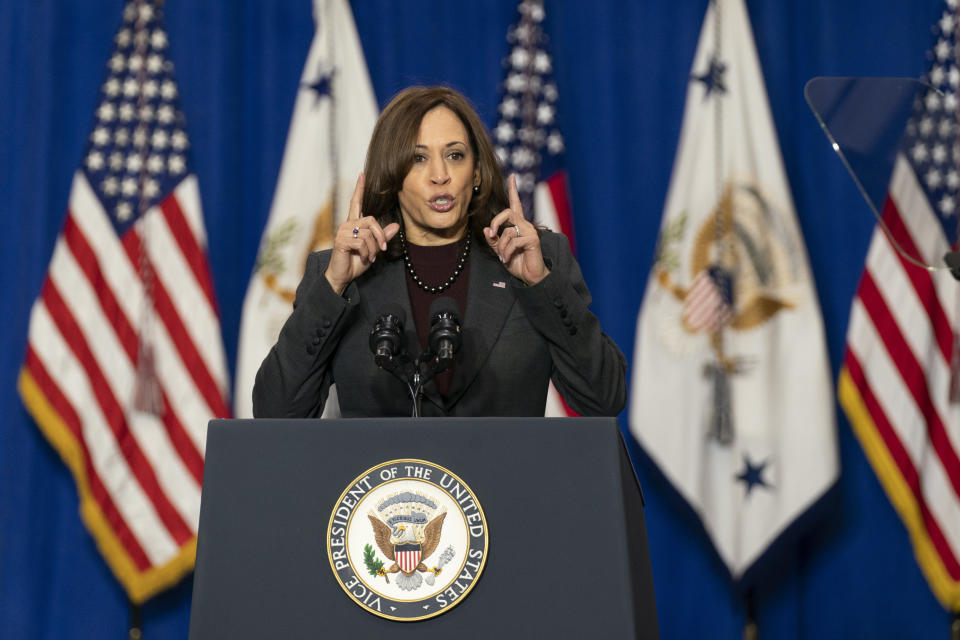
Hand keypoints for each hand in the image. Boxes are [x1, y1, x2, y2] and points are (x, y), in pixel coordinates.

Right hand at [325, 173, 399, 294]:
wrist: (343, 276)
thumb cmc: (356, 262)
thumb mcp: (373, 249)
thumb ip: (383, 237)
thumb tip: (396, 226)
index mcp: (353, 224)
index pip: (356, 203)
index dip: (359, 189)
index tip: (362, 174)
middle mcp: (347, 224)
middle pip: (371, 220)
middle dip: (380, 236)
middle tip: (382, 250)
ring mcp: (342, 232)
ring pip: (368, 233)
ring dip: (373, 248)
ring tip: (369, 257)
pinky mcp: (341, 240)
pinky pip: (361, 242)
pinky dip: (366, 253)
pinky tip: (363, 258)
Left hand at [483, 173, 549, 284]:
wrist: (530, 276)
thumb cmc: (516, 262)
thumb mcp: (500, 250)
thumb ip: (494, 240)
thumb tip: (486, 229)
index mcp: (518, 225)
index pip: (515, 203)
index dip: (513, 189)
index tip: (512, 176)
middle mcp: (525, 224)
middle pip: (507, 212)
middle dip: (495, 222)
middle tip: (492, 235)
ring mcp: (530, 231)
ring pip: (507, 231)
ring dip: (501, 247)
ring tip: (503, 257)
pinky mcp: (532, 240)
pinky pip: (513, 242)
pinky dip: (506, 252)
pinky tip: (507, 259)